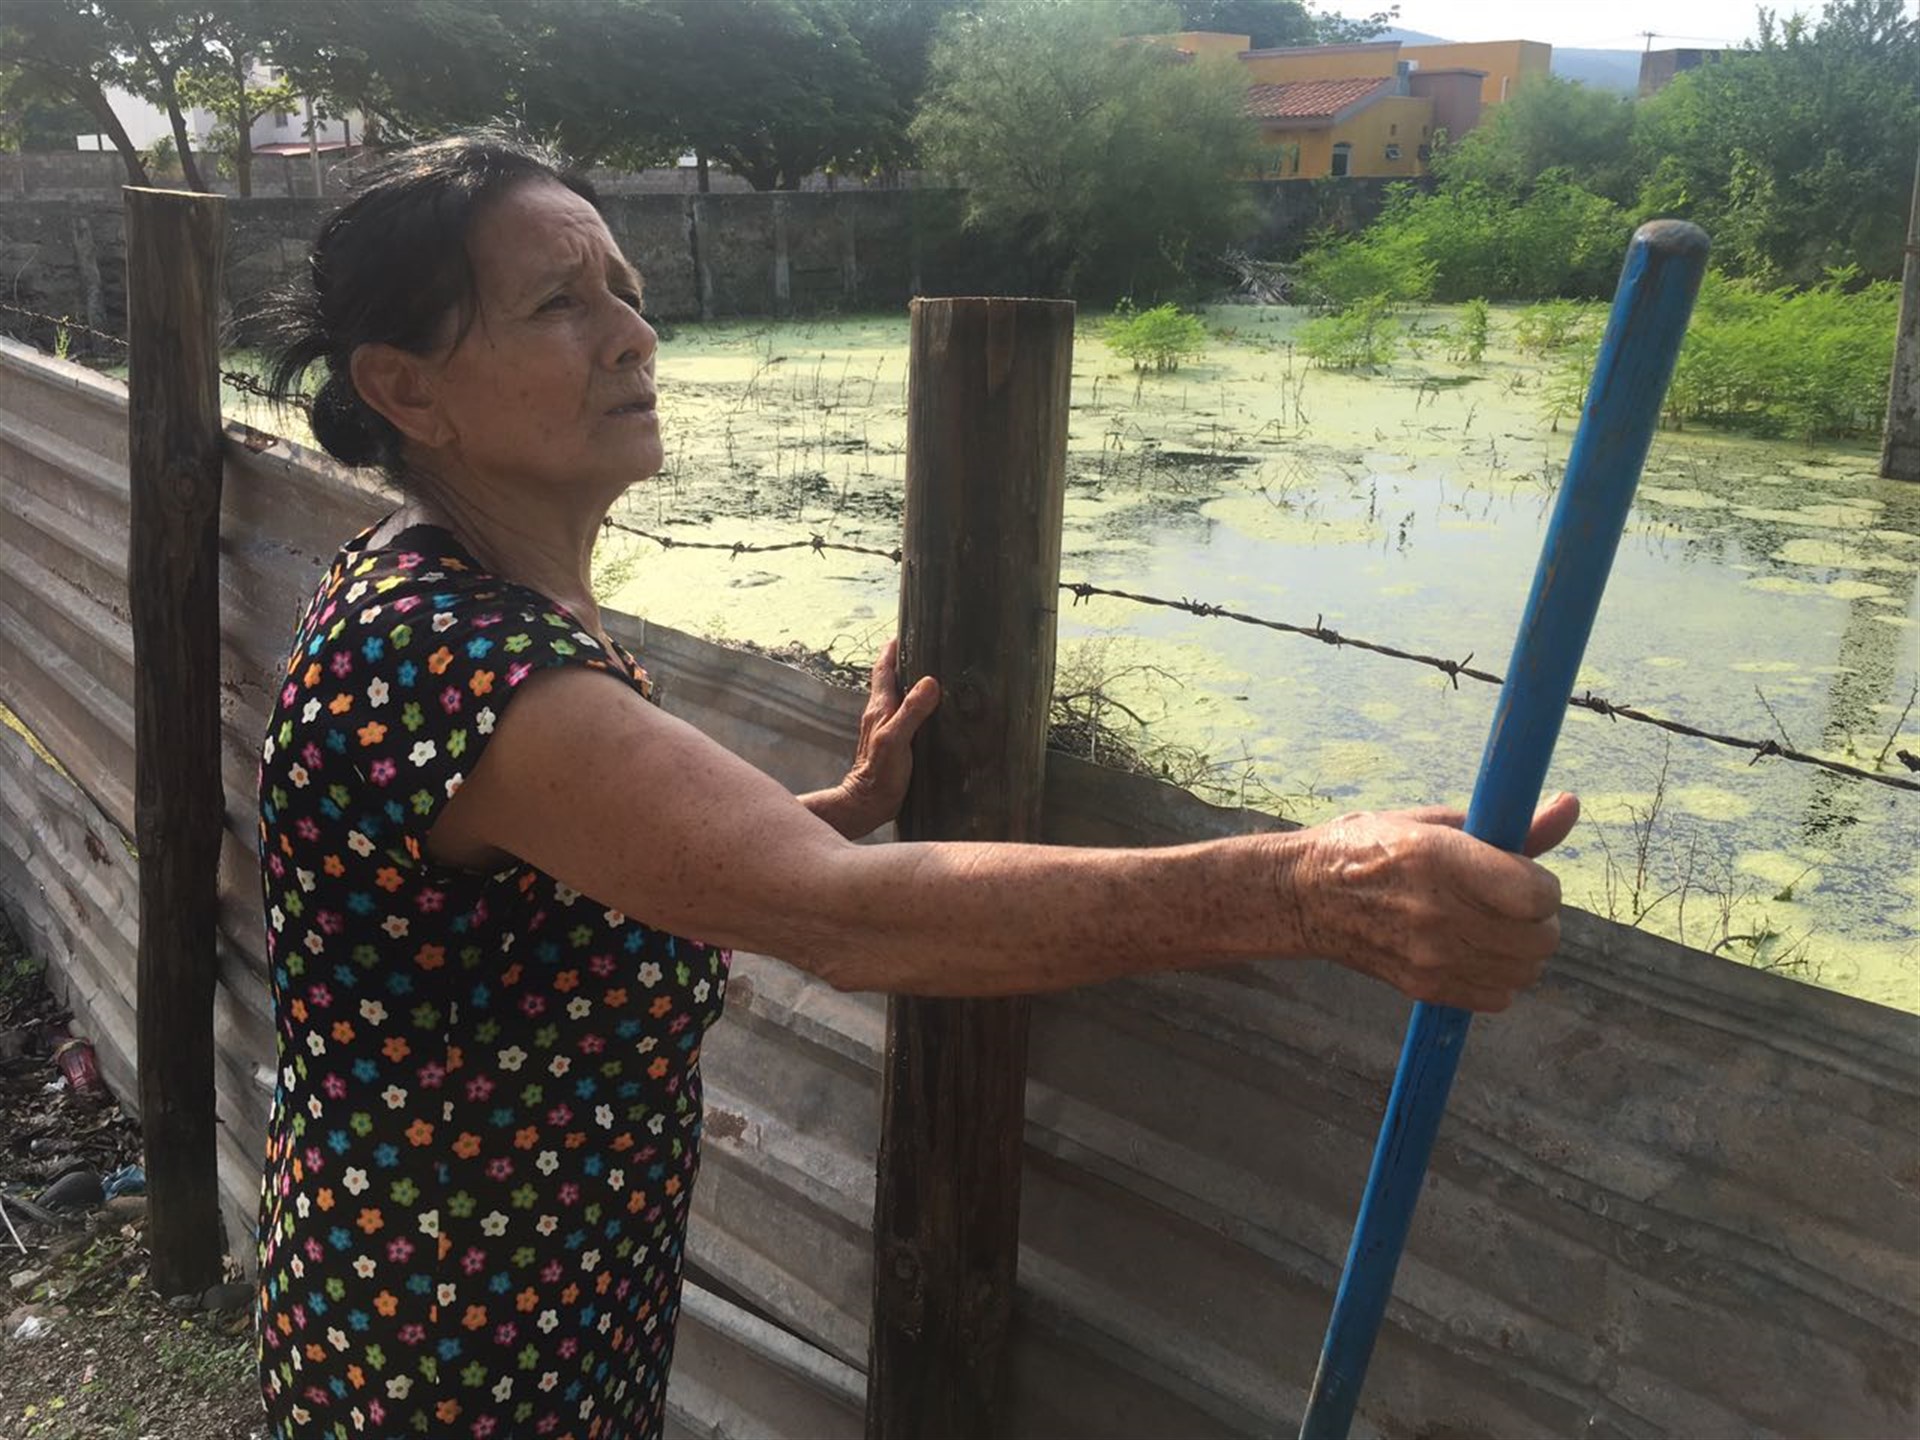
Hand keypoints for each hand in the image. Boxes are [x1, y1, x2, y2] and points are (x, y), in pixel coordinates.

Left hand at [821, 639, 938, 839]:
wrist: (867, 804)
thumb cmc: (880, 774)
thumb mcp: (897, 739)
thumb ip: (912, 711)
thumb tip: (930, 681)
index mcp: (879, 707)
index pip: (883, 669)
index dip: (892, 649)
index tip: (904, 631)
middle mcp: (878, 713)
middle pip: (889, 679)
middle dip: (902, 660)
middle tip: (921, 645)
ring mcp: (883, 728)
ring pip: (895, 696)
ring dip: (907, 682)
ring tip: (927, 671)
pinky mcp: (891, 743)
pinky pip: (902, 714)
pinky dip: (912, 704)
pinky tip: (926, 709)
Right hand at [1302, 793, 1578, 1012]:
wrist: (1305, 896)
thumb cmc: (1369, 848)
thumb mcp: (1434, 823)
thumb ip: (1509, 827)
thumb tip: (1569, 806)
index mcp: (1440, 859)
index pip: (1537, 895)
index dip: (1542, 886)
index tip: (1523, 876)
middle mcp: (1438, 913)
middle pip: (1540, 938)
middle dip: (1537, 919)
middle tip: (1509, 902)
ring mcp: (1431, 957)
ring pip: (1526, 971)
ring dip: (1521, 951)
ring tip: (1489, 927)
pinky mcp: (1425, 987)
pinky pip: (1500, 997)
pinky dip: (1497, 978)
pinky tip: (1471, 952)